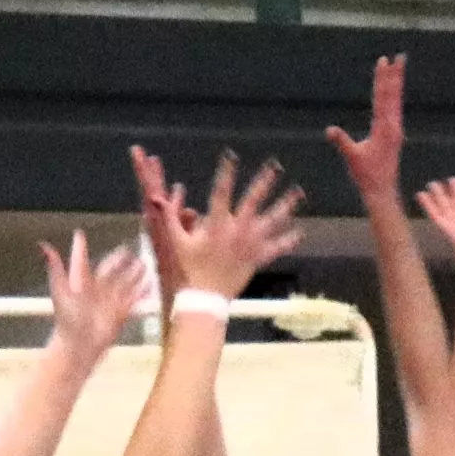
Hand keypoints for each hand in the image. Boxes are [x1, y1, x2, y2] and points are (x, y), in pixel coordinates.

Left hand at [41, 228, 149, 364]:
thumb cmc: (68, 319)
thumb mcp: (61, 291)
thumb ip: (55, 268)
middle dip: (118, 261)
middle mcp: (96, 291)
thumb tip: (43, 245)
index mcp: (80, 283)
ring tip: (144, 264)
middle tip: (128, 250)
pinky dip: (142, 293)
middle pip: (109, 271)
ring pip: (123, 284)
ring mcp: (109, 302)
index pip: (80, 261)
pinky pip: (133, 301)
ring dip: (133, 275)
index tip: (79, 235)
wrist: (79, 347)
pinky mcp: (119, 314)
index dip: (79, 249)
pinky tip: (151, 286)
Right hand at [133, 146, 305, 301]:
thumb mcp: (176, 242)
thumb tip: (155, 196)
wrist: (204, 300)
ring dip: (285, 205)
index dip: (226, 172)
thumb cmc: (188, 270)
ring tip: (297, 192)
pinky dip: (288, 241)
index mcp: (217, 224)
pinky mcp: (257, 259)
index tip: (231, 156)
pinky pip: (276, 248)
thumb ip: (169, 216)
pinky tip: (299, 232)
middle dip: (264, 181)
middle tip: (275, 165)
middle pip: (254, 201)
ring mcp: (250, 245)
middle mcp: (237, 231)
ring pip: (272, 221)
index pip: (222, 191)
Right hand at [327, 53, 405, 204]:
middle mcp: (393, 126)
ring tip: (399, 69)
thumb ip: (342, 142)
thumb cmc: (367, 176)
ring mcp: (395, 130)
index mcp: (384, 128)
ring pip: (396, 101)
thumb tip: (330, 130)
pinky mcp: (394, 135)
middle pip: (393, 95)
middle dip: (395, 75)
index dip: (382, 78)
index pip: (383, 97)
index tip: (384, 62)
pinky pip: (394, 110)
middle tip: (400, 57)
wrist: (382, 190)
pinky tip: (394, 94)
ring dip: (396, 84)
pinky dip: (394, 98)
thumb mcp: (353, 157)